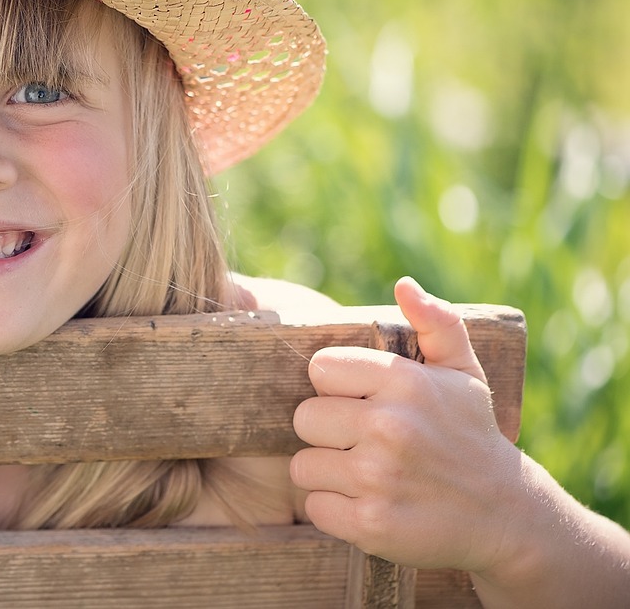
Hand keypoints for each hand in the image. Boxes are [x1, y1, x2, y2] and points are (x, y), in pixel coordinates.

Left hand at [289, 277, 524, 571]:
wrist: (506, 515)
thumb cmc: (470, 434)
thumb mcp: (463, 373)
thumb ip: (435, 322)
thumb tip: (403, 284)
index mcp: (404, 382)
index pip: (320, 369)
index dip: (336, 386)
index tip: (360, 399)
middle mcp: (388, 427)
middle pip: (304, 417)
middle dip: (327, 430)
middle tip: (361, 440)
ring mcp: (378, 478)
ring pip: (303, 465)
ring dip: (327, 471)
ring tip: (364, 472)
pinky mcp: (371, 524)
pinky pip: (315, 506)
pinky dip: (334, 508)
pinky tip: (367, 502)